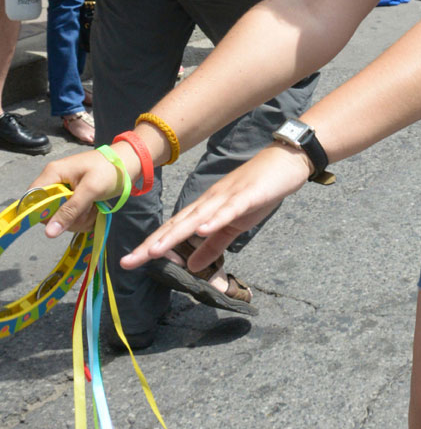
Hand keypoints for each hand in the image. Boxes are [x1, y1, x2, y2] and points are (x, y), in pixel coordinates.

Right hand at [38, 146, 141, 237]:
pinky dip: (84, 218)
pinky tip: (95, 211)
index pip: (32, 199)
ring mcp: (66, 191)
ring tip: (94, 209)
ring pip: (61, 217)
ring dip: (79, 219)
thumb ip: (69, 211)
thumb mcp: (90, 190)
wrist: (131, 163)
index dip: (41, 213)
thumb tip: (48, 233)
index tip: (60, 220)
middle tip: (87, 212)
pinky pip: (72, 216)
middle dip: (68, 218)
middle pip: (48, 212)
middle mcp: (56, 182)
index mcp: (53, 173)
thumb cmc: (110, 170)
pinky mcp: (75, 198)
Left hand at [120, 146, 312, 272]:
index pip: (173, 230)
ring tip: (154, 251)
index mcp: (205, 210)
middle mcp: (209, 202)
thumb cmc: (259, 192)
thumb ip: (213, 245)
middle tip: (128, 261)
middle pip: (177, 225)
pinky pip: (228, 211)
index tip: (129, 262)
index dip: (151, 246)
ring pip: (196, 219)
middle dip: (152, 244)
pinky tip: (201, 230)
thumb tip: (192, 266)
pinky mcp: (247, 196)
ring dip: (174, 234)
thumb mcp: (234, 225)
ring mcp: (226, 198)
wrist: (285, 161)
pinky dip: (214, 220)